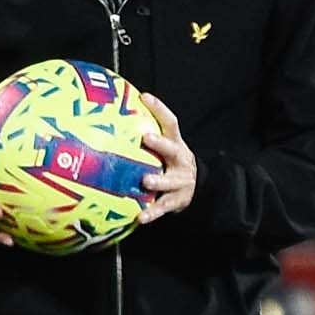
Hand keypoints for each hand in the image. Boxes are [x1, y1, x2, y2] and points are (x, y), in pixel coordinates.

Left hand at [137, 91, 198, 224]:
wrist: (199, 188)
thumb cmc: (170, 162)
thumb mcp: (165, 146)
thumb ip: (147, 134)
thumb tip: (115, 113)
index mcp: (175, 144)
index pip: (170, 122)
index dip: (159, 109)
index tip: (144, 97)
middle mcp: (180, 161)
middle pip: (173, 150)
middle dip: (161, 144)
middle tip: (148, 138)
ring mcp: (179, 181)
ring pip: (169, 182)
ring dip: (158, 181)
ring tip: (145, 181)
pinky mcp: (176, 201)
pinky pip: (163, 207)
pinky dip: (152, 213)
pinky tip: (140, 217)